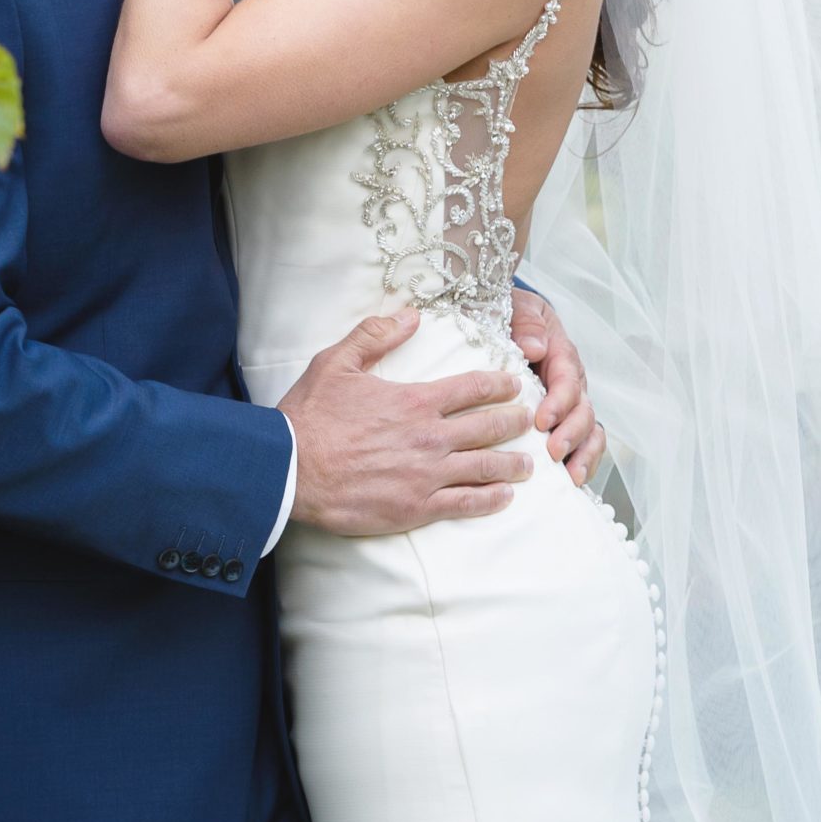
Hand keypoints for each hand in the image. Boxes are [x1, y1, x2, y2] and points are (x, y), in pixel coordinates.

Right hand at [281, 311, 535, 536]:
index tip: (514, 384)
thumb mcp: (336, 362)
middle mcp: (429, 437)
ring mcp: (426, 475)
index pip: (471, 388)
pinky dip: (491, 499)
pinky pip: (465, 503)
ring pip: (485, 467)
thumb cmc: (310, 416)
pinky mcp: (417, 507)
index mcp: (415, 400)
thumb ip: (375, 335)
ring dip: (512, 464)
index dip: (498, 384)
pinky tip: (504, 497)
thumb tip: (410, 314)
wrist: (290, 469)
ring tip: (529, 464)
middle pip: (488, 427)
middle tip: (529, 420)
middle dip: (514, 422)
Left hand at [511, 287, 604, 485]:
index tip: (542, 420)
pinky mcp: (566, 420)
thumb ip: (526, 323)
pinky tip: (572, 482)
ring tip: (570, 476)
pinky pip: (585, 443)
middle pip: (583, 410)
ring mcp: (572, 403)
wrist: (508, 320)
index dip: (559, 402)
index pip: (568, 380)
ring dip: (582, 453)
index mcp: (561, 354)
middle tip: (552, 452)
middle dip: (571, 433)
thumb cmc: (510, 314)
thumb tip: (534, 347)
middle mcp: (572, 381)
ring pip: (590, 430)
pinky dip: (583, 461)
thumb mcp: (516, 308)